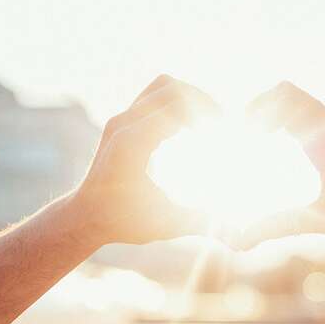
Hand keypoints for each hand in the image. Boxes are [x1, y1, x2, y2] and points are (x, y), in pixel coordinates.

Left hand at [70, 75, 215, 244]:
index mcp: (132, 144)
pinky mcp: (123, 121)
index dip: (206, 113)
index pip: (175, 105)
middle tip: (224, 123)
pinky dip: (177, 103)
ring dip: (189, 96)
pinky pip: (155, 98)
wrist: (85, 216)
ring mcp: (121, 119)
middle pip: (170, 88)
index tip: (227, 131)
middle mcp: (123, 124)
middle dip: (202, 100)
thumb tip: (239, 237)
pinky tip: (194, 129)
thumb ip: (201, 223)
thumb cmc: (123, 223)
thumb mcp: (164, 225)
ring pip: (162, 86)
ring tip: (210, 121)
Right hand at [236, 81, 324, 255]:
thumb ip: (273, 226)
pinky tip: (291, 157)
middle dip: (264, 108)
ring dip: (281, 116)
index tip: (243, 133)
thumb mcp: (320, 220)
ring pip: (307, 107)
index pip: (284, 94)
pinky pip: (319, 122)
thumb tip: (234, 243)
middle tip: (248, 135)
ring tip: (263, 143)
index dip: (256, 106)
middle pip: (291, 94)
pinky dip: (298, 127)